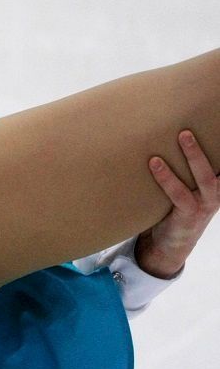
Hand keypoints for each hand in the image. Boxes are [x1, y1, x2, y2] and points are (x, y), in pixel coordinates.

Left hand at [136, 130, 219, 278]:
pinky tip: (155, 164)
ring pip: (203, 176)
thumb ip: (191, 169)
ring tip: (183, 135)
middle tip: (201, 124)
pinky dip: (166, 178)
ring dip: (194, 155)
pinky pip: (178, 193)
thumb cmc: (180, 206)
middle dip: (212, 144)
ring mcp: (205, 203)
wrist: (172, 243)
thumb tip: (178, 135)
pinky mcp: (188, 213)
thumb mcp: (191, 187)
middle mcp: (218, 191)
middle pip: (219, 165)